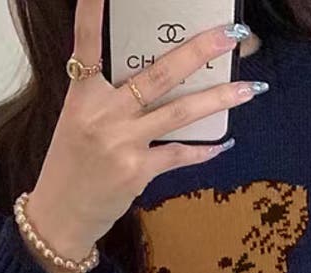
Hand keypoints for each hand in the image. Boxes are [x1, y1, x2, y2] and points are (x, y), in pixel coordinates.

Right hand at [26, 0, 263, 259]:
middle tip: (231, 35)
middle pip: (158, 74)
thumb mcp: (78, 123)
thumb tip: (155, 82)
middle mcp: (102, 114)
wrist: (61, 213)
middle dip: (200, 51)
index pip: (86, 47)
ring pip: (179, 113)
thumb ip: (108, 99)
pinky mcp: (137, 171)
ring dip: (219, 99)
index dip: (90, 14)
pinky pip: (180, 154)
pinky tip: (224, 144)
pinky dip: (204, 150)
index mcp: (82, 95)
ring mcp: (122, 143)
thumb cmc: (71, 166)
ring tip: (249, 89)